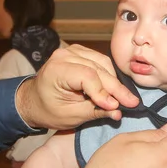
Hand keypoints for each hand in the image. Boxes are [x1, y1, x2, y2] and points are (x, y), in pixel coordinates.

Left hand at [15, 45, 138, 129]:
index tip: (117, 107)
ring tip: (124, 98)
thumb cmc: (48, 110)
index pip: (87, 76)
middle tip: (132, 103)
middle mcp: (64, 55)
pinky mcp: (79, 52)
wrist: (33, 100)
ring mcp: (72, 51)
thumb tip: (118, 111)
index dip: (104, 92)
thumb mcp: (70, 116)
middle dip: (116, 88)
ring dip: (114, 81)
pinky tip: (114, 88)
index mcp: (56, 70)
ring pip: (102, 62)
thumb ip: (94, 111)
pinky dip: (108, 74)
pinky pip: (100, 60)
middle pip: (98, 69)